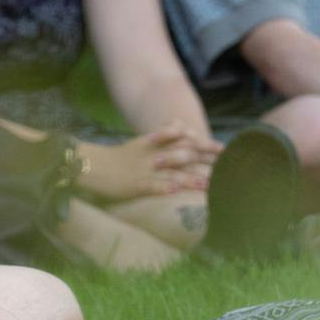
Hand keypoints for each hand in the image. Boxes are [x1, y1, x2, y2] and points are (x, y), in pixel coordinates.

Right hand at [77, 126, 217, 202]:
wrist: (91, 165)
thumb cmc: (118, 158)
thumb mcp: (141, 143)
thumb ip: (162, 137)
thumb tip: (181, 127)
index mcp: (155, 144)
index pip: (186, 141)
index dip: (206, 145)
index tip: (226, 150)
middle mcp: (154, 155)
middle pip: (184, 155)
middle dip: (206, 162)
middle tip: (228, 168)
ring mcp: (145, 169)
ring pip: (172, 172)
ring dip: (191, 178)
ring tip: (209, 184)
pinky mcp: (134, 184)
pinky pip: (151, 185)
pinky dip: (164, 188)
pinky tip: (176, 193)